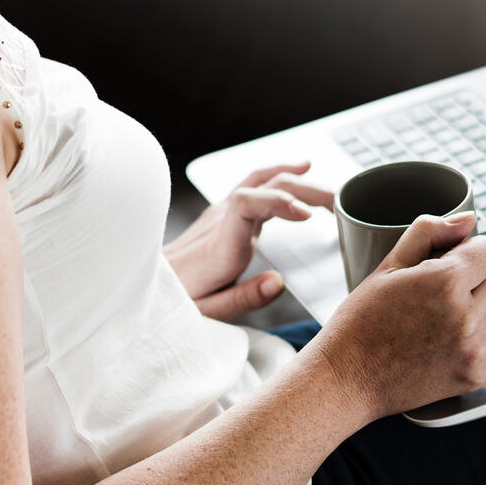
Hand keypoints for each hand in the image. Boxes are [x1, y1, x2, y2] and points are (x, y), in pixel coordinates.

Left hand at [165, 161, 333, 321]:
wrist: (145, 285)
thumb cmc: (176, 301)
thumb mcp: (208, 313)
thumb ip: (243, 298)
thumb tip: (278, 282)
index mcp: (220, 245)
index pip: (247, 203)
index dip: (279, 202)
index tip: (308, 216)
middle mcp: (221, 221)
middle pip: (263, 186)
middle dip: (305, 190)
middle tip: (339, 205)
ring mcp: (221, 213)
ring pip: (261, 180)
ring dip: (298, 180)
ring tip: (331, 190)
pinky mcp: (224, 213)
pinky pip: (255, 184)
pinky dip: (281, 176)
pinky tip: (299, 171)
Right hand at [309, 212, 485, 419]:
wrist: (346, 378)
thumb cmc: (361, 322)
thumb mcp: (388, 266)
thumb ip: (429, 233)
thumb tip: (468, 220)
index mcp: (446, 282)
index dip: (471, 250)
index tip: (454, 260)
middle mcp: (467, 316)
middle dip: (477, 279)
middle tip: (441, 292)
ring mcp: (474, 349)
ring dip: (483, 308)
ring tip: (445, 317)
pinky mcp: (475, 376)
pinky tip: (464, 337)